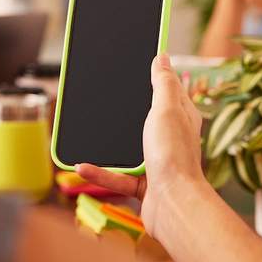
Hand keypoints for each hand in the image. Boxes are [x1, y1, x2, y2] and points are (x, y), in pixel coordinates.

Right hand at [76, 53, 204, 236]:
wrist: (174, 205)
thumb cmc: (174, 157)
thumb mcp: (166, 109)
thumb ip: (163, 83)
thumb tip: (163, 56)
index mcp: (180, 116)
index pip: (167, 89)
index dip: (153, 75)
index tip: (134, 62)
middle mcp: (170, 138)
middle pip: (144, 117)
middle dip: (125, 110)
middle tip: (102, 96)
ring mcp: (157, 161)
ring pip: (127, 147)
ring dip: (106, 145)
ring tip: (85, 133)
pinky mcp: (143, 184)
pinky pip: (116, 174)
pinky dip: (99, 172)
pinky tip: (81, 167)